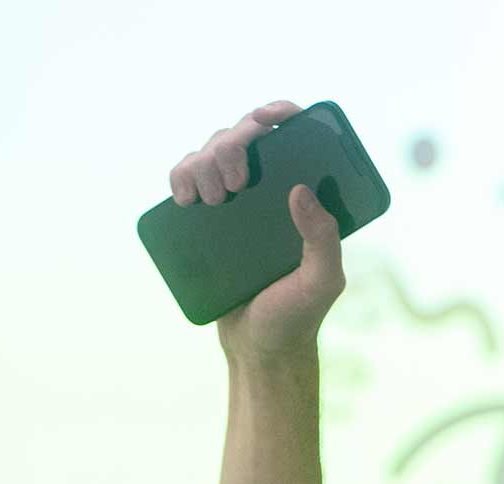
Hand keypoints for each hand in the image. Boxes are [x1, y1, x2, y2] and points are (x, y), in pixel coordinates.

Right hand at [168, 100, 347, 362]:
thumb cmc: (297, 314)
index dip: (280, 115)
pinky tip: (184, 197)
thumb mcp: (322, 281)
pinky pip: (186, 179)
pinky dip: (180, 175)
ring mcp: (236, 204)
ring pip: (211, 153)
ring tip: (212, 202)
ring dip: (204, 161)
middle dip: (233, 145)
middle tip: (237, 185)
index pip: (292, 140)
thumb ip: (324, 239)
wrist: (258, 348)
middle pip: (244, 137)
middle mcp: (270, 192)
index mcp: (304, 198)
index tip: (270, 118)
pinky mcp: (206, 221)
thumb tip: (302, 189)